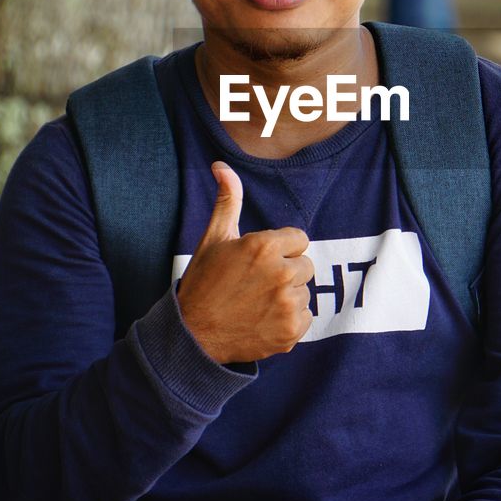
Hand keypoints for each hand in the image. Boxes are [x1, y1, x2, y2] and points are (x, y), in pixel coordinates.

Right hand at [176, 161, 313, 363]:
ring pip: (305, 291)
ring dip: (287, 296)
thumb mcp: (214, 238)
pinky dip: (289, 320)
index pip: (299, 239)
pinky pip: (306, 316)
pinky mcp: (291, 332)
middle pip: (305, 265)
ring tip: (258, 302)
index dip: (279, 249)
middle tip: (256, 283)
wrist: (194, 335)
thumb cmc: (204, 282)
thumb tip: (221, 165)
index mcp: (264, 246)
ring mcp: (287, 305)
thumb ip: (229, 200)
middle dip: (286, 271)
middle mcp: (280, 274)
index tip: (259, 261)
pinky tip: (264, 319)